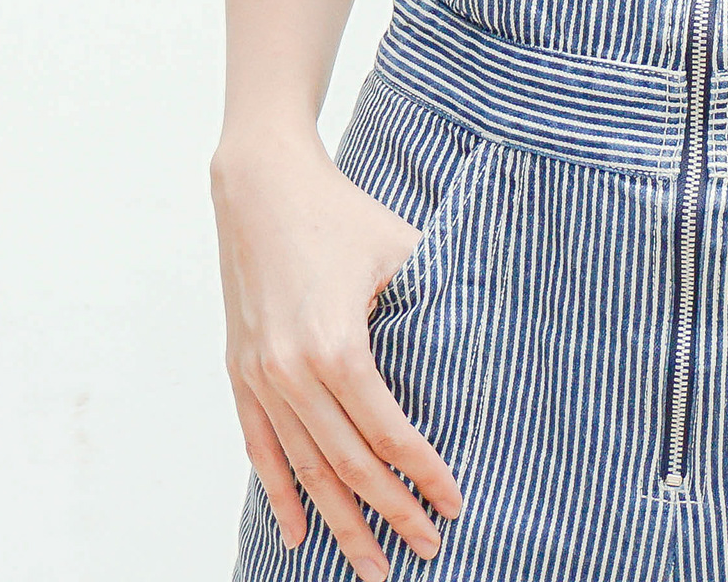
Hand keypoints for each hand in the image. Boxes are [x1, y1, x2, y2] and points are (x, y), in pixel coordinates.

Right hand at [212, 133, 461, 576]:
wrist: (260, 184)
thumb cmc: (341, 214)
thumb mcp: (403, 251)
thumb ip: (438, 302)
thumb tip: (486, 343)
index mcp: (337, 346)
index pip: (389, 434)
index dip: (424, 475)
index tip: (454, 505)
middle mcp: (292, 371)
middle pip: (348, 465)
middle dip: (391, 514)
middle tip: (426, 549)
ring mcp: (260, 375)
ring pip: (304, 469)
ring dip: (339, 520)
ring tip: (370, 564)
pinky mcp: (241, 371)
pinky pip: (259, 447)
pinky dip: (278, 494)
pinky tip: (296, 533)